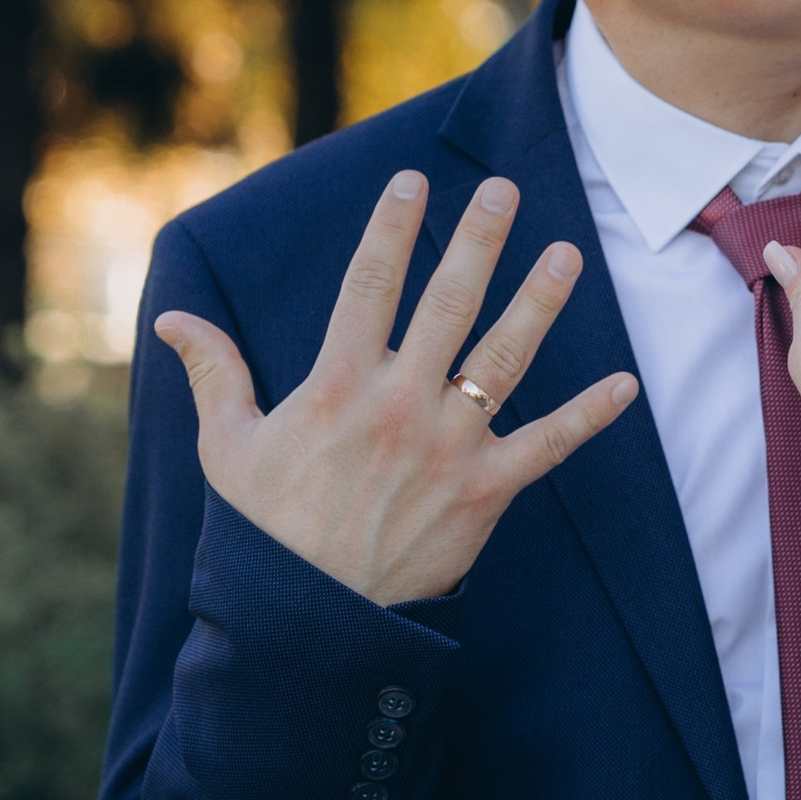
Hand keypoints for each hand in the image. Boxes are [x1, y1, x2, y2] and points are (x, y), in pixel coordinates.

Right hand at [155, 172, 637, 607]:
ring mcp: (448, 446)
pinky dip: (589, 416)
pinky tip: (627, 384)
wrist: (311, 620)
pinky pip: (548, 446)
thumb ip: (215, 373)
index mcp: (337, 385)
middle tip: (505, 190)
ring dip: (539, 302)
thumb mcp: (229, 447)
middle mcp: (399, 404)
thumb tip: (173, 319)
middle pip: (446, 303)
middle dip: (477, 241)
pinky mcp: (486, 492)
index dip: (392, 228)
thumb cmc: (268, 530)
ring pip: (504, 357)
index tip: (413, 179)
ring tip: (567, 253)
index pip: (368, 285)